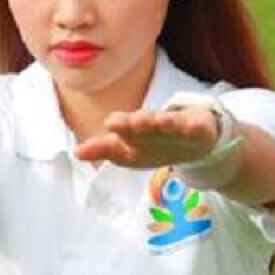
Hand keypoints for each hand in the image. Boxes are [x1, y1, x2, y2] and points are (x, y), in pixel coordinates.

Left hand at [75, 107, 219, 169]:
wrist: (195, 140)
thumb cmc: (155, 143)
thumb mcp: (129, 150)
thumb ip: (104, 150)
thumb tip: (76, 153)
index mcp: (136, 131)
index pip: (122, 132)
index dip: (117, 130)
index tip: (109, 125)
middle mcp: (155, 125)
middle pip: (142, 125)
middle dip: (132, 124)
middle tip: (118, 122)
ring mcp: (178, 126)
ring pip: (168, 123)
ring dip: (162, 122)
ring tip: (155, 121)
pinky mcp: (199, 128)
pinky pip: (196, 128)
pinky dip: (194, 126)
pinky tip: (192, 126)